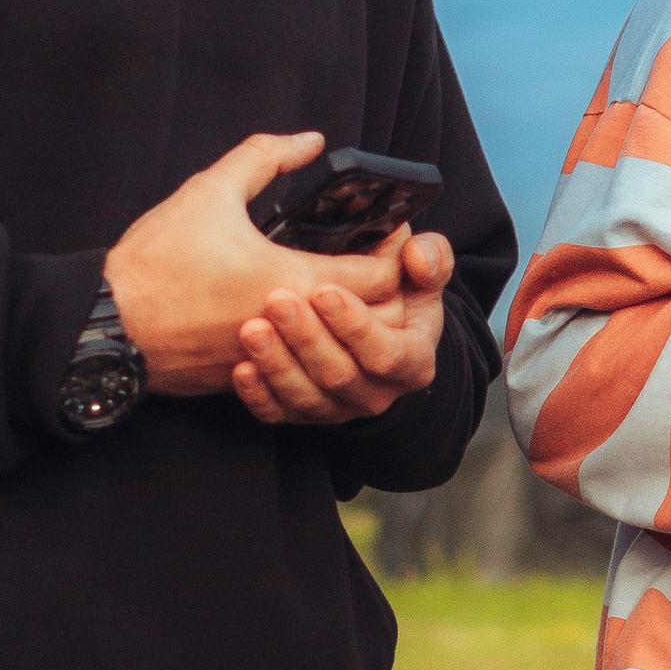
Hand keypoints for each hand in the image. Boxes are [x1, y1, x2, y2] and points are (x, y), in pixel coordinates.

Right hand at [103, 132, 409, 399]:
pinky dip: (306, 342)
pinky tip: (293, 315)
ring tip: (338, 286)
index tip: (390, 234)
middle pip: (370, 321)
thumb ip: (265, 157)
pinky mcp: (244, 379)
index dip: (395, 255)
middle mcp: (292, 331)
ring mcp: (270, 360)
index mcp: (293, 282)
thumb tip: (309, 142)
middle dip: (379, 292)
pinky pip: (295, 364)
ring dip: (345, 321)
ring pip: (334, 348)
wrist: (102, 327)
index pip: (381, 281)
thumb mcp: (209, 192)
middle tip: (372, 258)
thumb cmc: (154, 265)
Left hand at [230, 222, 452, 426]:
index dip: (356, 326)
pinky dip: (258, 394)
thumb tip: (417, 255)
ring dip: (277, 364)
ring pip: (306, 396)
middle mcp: (377, 393)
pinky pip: (278, 413)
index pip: (387, 354)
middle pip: (340, 374)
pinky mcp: (303, 414)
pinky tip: (240, 368)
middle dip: (307, 338)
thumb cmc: (397, 295)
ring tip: (251, 329)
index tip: (324, 291)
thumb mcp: (421, 276)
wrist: (369, 330)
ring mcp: (338, 408)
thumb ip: (431, 260)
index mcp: (412, 362)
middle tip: (277, 300)